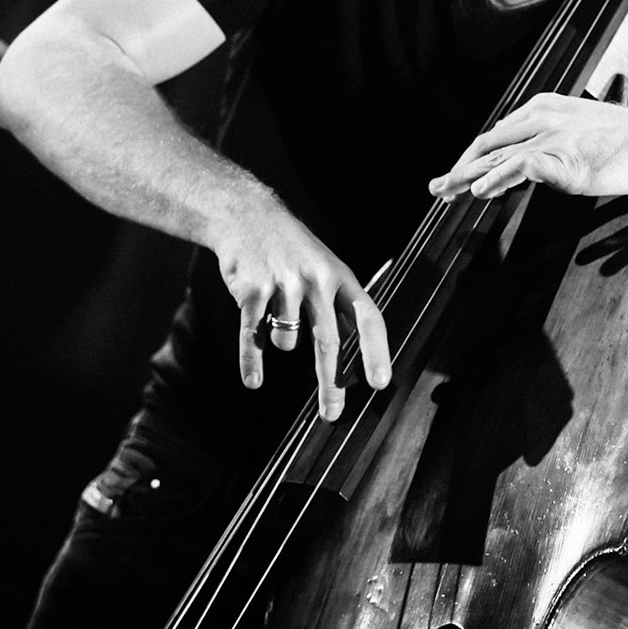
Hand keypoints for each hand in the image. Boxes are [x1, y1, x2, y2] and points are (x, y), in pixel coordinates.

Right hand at [211, 210, 391, 420]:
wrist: (247, 215)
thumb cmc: (292, 247)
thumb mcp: (325, 266)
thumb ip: (340, 303)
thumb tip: (361, 343)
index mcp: (340, 276)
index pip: (367, 317)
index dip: (375, 351)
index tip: (380, 383)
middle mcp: (316, 280)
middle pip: (328, 341)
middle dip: (331, 382)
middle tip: (333, 413)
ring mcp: (284, 284)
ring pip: (287, 341)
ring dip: (281, 341)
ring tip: (275, 315)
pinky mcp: (252, 290)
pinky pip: (253, 337)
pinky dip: (252, 361)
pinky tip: (254, 380)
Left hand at [427, 93, 627, 200]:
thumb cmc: (626, 143)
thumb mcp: (581, 132)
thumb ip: (554, 141)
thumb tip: (531, 163)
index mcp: (544, 107)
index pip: (498, 133)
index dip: (473, 156)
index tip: (458, 175)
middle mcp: (542, 117)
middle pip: (488, 143)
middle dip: (459, 166)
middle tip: (439, 187)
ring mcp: (552, 136)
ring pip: (496, 155)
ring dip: (465, 176)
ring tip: (445, 192)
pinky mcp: (563, 157)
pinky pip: (519, 166)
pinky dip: (495, 179)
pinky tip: (479, 192)